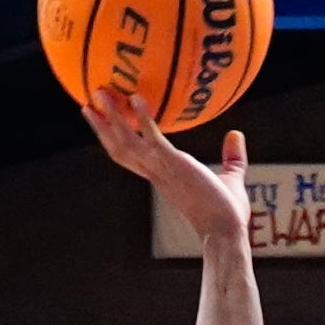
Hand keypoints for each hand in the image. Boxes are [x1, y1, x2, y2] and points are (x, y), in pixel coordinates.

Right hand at [86, 90, 245, 247]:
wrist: (226, 232)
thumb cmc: (227, 213)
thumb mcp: (231, 179)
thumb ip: (232, 157)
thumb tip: (236, 134)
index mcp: (162, 176)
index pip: (131, 156)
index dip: (114, 140)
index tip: (104, 123)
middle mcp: (155, 173)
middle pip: (119, 148)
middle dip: (102, 127)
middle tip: (88, 103)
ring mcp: (162, 169)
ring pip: (127, 142)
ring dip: (112, 117)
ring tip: (100, 93)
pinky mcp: (174, 165)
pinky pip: (153, 138)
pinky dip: (143, 118)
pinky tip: (137, 97)